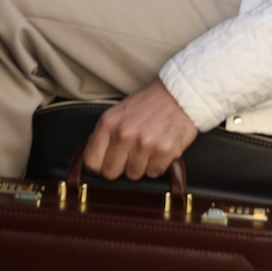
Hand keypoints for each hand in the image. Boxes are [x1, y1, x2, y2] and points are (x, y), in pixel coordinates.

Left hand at [83, 80, 198, 180]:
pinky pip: (153, 173)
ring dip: (140, 166)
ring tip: (147, 149)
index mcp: (108, 123)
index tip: (106, 164)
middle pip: (111, 173)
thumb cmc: (149, 104)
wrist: (180, 95)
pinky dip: (157, 165)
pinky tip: (159, 150)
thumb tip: (93, 156)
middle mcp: (125, 134)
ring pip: (133, 175)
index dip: (99, 166)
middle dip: (120, 168)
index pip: (91, 162)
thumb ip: (105, 134)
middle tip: (130, 156)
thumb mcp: (119, 112)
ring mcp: (145, 144)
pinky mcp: (165, 152)